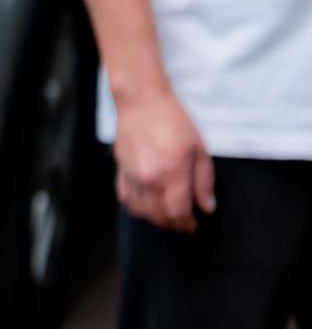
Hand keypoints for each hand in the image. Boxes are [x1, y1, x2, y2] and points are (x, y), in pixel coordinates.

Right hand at [113, 84, 214, 231]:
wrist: (141, 102)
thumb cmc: (173, 121)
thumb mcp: (199, 148)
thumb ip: (204, 181)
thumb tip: (207, 207)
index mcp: (171, 174)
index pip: (178, 212)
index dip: (186, 224)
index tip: (193, 226)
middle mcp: (148, 179)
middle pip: (158, 216)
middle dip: (173, 225)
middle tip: (184, 225)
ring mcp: (132, 176)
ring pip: (141, 211)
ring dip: (155, 219)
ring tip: (167, 217)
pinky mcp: (121, 171)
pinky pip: (126, 199)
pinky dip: (137, 208)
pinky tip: (147, 207)